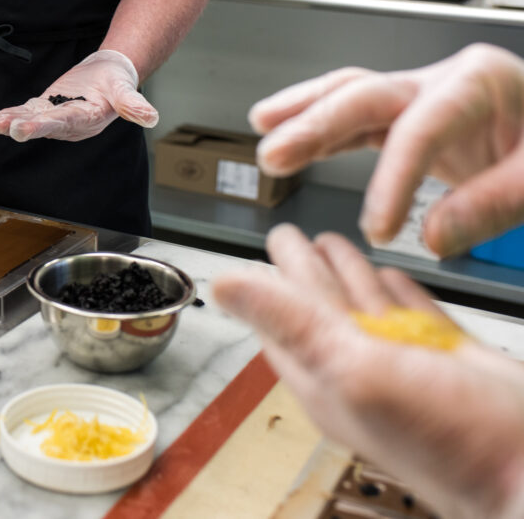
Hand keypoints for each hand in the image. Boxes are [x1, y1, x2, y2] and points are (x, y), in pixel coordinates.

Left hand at [0, 50, 158, 141]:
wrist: (110, 74)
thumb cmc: (118, 81)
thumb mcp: (126, 89)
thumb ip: (134, 105)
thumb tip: (151, 118)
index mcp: (87, 119)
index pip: (64, 123)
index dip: (45, 125)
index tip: (25, 128)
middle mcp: (69, 124)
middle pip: (45, 126)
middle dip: (26, 127)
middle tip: (9, 128)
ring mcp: (56, 118)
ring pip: (32, 121)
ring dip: (13, 123)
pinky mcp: (46, 109)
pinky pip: (27, 114)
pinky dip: (11, 116)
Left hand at [213, 224, 523, 518]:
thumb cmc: (448, 440)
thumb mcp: (351, 368)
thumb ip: (289, 323)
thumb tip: (223, 286)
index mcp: (325, 375)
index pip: (283, 317)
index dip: (270, 279)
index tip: (263, 246)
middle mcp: (360, 370)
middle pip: (322, 306)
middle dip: (305, 269)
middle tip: (290, 234)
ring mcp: (407, 365)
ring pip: (367, 308)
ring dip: (348, 275)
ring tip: (335, 243)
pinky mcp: (450, 360)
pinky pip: (416, 317)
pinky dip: (401, 294)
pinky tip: (394, 278)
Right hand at [248, 44, 523, 254]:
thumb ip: (491, 205)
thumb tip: (433, 236)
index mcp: (480, 82)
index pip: (419, 130)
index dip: (391, 180)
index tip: (378, 229)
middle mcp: (445, 80)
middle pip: (366, 95)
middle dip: (315, 124)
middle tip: (275, 154)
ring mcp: (426, 94)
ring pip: (353, 97)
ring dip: (305, 117)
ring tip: (264, 135)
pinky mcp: (415, 115)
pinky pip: (360, 120)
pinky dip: (323, 132)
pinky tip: (292, 143)